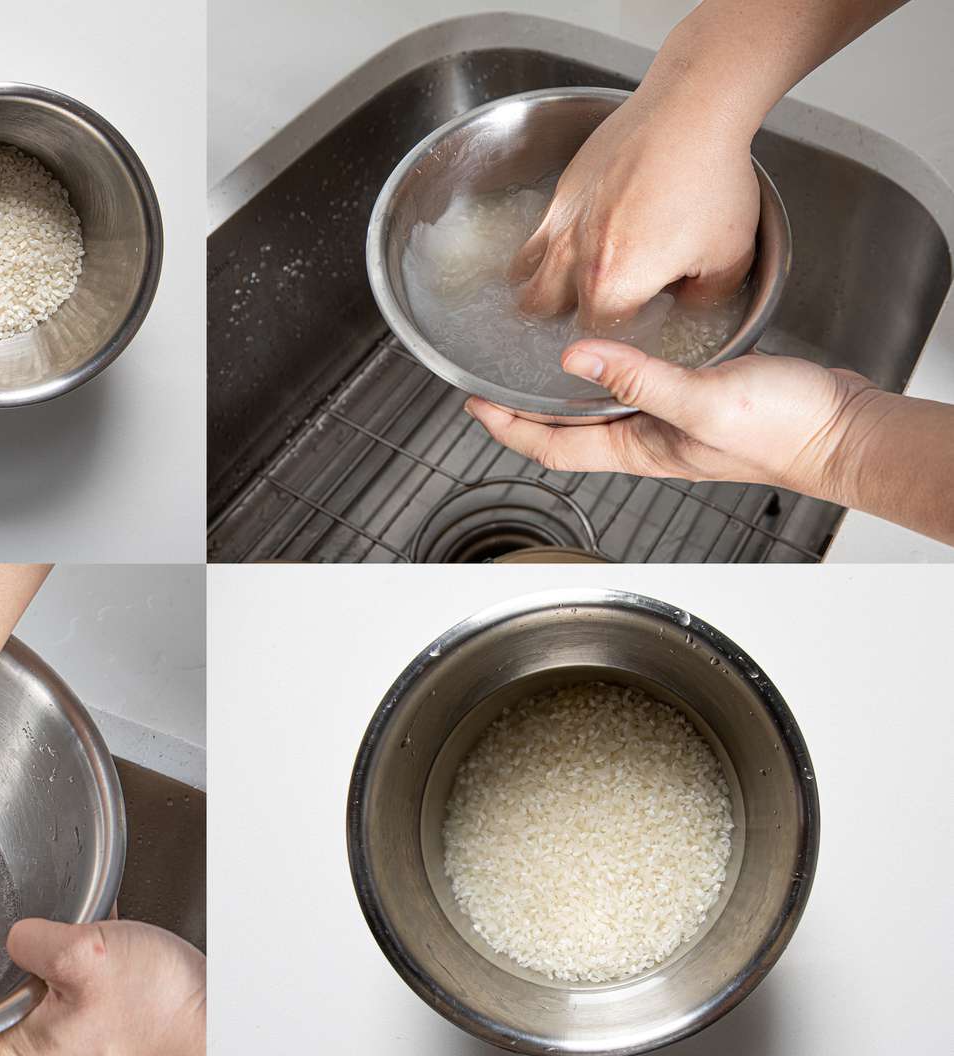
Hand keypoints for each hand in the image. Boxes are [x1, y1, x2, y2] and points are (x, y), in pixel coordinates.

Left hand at [0, 920, 206, 1055]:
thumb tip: (11, 935)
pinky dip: (4, 987)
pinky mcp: (91, 1013)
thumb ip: (37, 941)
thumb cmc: (160, 1008)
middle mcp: (38, 1046)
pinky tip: (12, 951)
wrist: (217, 1019)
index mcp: (23, 1048)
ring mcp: (64, 1032)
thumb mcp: (88, 958)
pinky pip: (30, 1003)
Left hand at [464, 339, 876, 492]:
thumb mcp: (700, 400)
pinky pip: (636, 386)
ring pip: (599, 407)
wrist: (843, 429)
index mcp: (636, 449)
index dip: (506, 427)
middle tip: (489, 377)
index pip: (551, 448)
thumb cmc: (783, 431)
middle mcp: (646, 440)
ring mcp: (670, 422)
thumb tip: (573, 359)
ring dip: (565, 387)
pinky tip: (615, 344)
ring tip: (535, 358)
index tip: (472, 402)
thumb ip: (637, 381)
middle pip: (566, 430)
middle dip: (523, 408)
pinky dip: (613, 367)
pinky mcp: (697, 398)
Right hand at [511, 86, 759, 327]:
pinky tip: (578, 235)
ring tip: (566, 280)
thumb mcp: (731, 256)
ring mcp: (561, 222)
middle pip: (540, 309)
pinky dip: (545, 244)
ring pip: (523, 275)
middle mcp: (574, 257)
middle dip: (565, 312)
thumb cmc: (711, 180)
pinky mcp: (562, 191)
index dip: (617, 327)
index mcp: (613, 284)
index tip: (638, 314)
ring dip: (541, 283)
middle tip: (594, 302)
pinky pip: (535, 232)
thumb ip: (704, 296)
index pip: (596, 329)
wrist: (691, 109)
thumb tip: (685, 300)